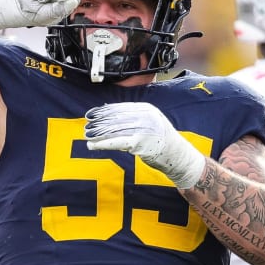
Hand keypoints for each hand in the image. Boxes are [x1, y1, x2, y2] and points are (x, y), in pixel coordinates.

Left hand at [85, 102, 205, 188]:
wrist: (178, 156)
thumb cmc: (162, 141)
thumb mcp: (151, 122)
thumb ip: (134, 118)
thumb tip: (109, 115)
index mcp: (146, 109)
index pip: (119, 108)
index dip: (103, 111)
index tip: (91, 114)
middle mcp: (144, 116)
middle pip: (115, 119)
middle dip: (98, 123)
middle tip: (86, 127)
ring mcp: (143, 129)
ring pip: (113, 131)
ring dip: (97, 134)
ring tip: (87, 136)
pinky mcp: (140, 143)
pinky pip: (116, 142)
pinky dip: (102, 144)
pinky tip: (93, 145)